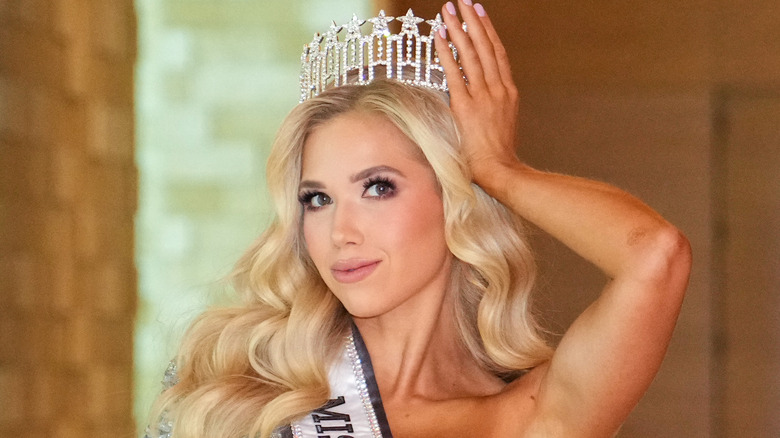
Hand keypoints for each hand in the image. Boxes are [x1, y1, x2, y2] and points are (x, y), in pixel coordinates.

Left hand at [435, 1, 522, 186]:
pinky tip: (439, 36)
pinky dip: (446, 52)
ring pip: (470, 54)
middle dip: (473, 22)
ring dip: (459, 29)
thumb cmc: (497, 156)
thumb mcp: (501, 125)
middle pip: (485, 47)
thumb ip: (491, 109)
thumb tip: (478, 104)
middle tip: (463, 3)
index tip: (480, 15)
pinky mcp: (466, 105)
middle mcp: (498, 89)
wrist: (500, 171)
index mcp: (508, 93)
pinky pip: (454, 72)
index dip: (488, 32)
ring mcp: (483, 96)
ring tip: (449, 11)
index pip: (497, 54)